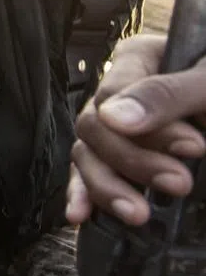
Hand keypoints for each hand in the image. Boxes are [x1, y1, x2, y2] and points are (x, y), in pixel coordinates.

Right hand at [67, 34, 205, 226]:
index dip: (148, 127)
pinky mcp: (119, 160)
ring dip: (108, 187)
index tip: (194, 147)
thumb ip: (166, 94)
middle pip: (95, 129)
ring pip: (87, 156)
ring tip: (139, 214)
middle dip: (132, 161)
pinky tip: (81, 215)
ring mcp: (115, 128)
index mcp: (138, 61)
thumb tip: (115, 119)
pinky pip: (87, 175)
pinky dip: (84, 195)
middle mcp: (118, 94)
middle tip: (180, 182)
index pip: (113, 95)